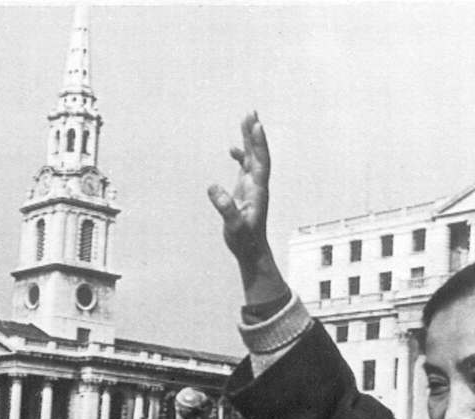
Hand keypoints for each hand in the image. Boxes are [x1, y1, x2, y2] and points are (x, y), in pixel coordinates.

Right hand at [206, 110, 288, 314]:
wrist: (251, 250)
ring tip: (246, 119)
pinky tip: (233, 149)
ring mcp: (253, 186)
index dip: (259, 143)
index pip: (260, 161)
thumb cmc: (244, 240)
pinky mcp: (246, 190)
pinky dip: (241, 155)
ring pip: (253, 157)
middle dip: (254, 133)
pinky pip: (245, 167)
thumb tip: (213, 188)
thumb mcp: (233, 226)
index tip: (256, 125)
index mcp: (258, 190)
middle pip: (259, 153)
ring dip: (249, 139)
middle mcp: (258, 184)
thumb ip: (225, 207)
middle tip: (251, 112)